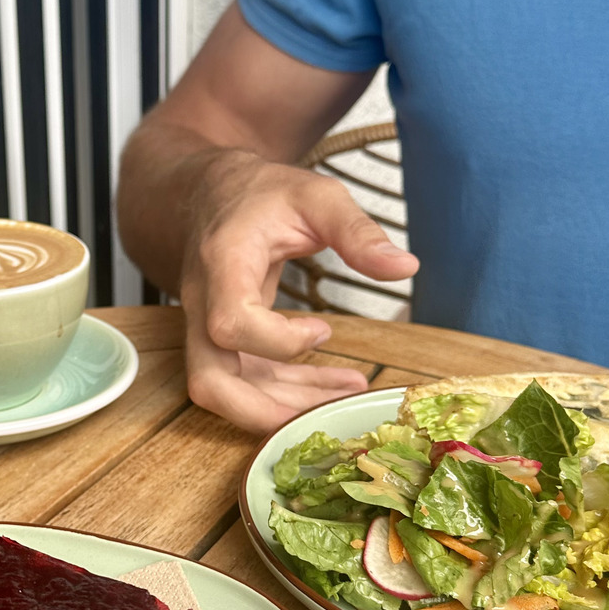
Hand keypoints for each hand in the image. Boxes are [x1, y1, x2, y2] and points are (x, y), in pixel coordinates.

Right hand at [181, 151, 418, 434]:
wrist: (212, 193)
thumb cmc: (262, 193)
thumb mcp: (316, 196)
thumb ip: (357, 231)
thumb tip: (405, 266)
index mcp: (222, 264)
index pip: (230, 324)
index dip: (278, 342)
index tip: (323, 331)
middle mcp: (202, 304)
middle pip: (210, 381)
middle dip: (264, 411)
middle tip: (325, 417)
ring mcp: (205, 328)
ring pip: (226, 391)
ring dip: (284, 407)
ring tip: (346, 400)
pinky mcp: (222, 341)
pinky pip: (246, 382)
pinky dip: (287, 392)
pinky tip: (334, 387)